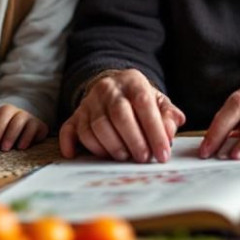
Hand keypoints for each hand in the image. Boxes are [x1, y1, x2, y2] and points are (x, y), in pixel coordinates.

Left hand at [0, 104, 48, 150]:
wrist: (27, 134)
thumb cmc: (6, 136)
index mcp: (7, 111)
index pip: (2, 115)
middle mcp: (19, 112)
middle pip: (11, 118)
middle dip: (3, 134)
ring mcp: (31, 118)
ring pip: (21, 122)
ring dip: (12, 136)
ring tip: (6, 148)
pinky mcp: (41, 126)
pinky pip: (35, 129)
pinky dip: (27, 138)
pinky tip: (21, 147)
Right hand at [58, 69, 184, 162]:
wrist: (113, 88)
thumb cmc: (140, 101)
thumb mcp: (159, 102)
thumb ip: (168, 117)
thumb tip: (169, 133)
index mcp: (133, 81)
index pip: (144, 103)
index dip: (154, 131)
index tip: (163, 154)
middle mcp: (108, 88)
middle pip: (119, 114)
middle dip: (134, 140)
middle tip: (143, 158)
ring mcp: (89, 102)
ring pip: (96, 126)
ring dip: (112, 147)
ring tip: (124, 157)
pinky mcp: (76, 115)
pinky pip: (70, 129)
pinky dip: (71, 144)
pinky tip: (76, 155)